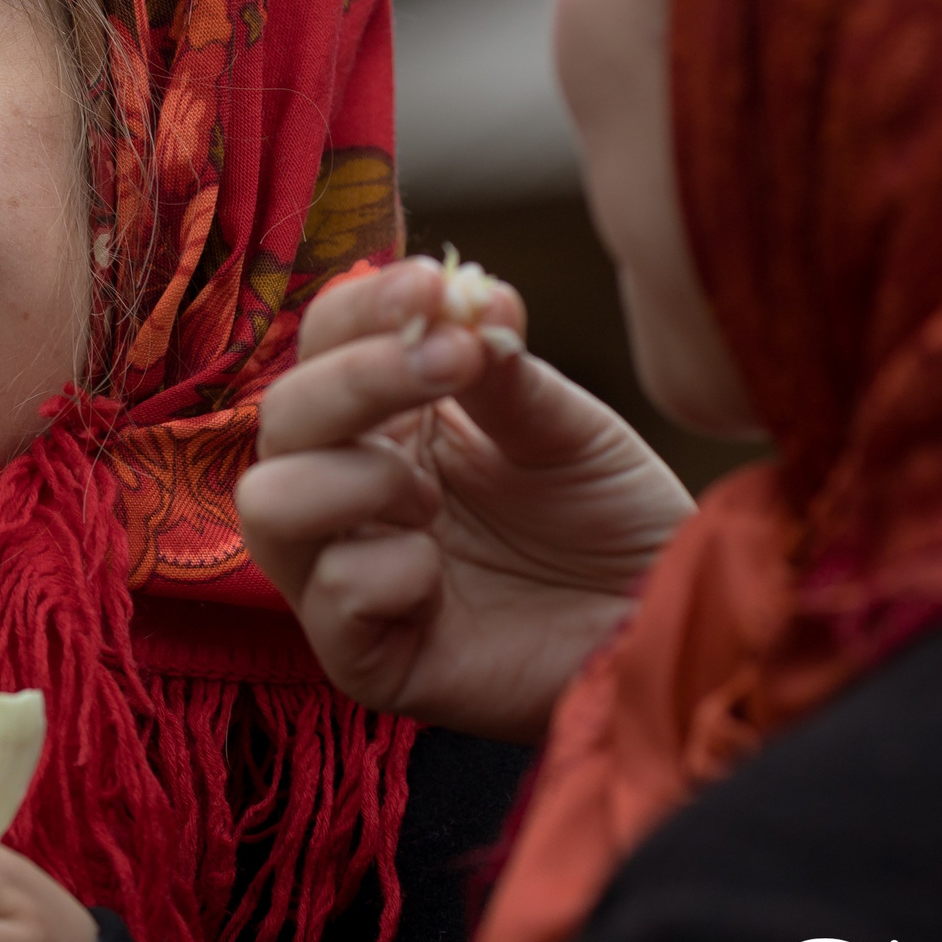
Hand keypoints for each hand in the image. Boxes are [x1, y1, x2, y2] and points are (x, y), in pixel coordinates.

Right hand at [236, 256, 693, 742]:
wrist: (674, 626)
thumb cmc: (616, 524)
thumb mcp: (569, 431)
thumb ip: (504, 372)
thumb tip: (467, 288)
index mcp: (387, 424)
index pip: (324, 347)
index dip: (360, 310)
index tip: (430, 282)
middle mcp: (350, 495)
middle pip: (281, 417)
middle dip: (355, 379)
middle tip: (450, 359)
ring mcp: (348, 577)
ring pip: (267, 503)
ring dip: (350, 477)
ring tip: (433, 498)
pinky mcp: (366, 659)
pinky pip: (329, 595)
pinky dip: (384, 569)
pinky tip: (440, 577)